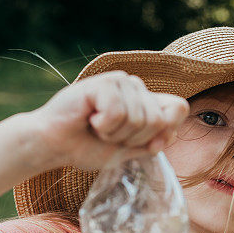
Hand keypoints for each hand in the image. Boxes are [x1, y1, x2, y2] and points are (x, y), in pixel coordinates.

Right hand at [28, 70, 188, 170]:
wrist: (55, 146)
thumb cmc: (88, 147)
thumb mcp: (128, 150)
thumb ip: (152, 142)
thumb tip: (172, 132)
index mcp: (146, 102)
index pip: (179, 108)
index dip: (166, 130)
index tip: (141, 143)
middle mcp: (137, 87)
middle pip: (159, 120)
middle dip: (133, 139)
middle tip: (109, 135)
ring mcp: (122, 82)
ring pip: (139, 118)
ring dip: (115, 134)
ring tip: (98, 127)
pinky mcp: (105, 82)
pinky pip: (118, 113)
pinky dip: (103, 126)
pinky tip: (89, 119)